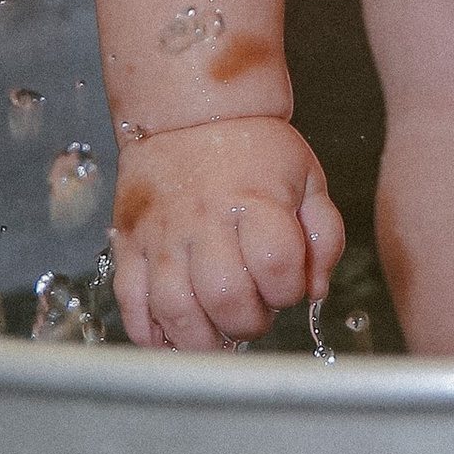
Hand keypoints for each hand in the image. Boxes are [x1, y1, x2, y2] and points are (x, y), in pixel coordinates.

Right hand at [111, 112, 344, 350]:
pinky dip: (151, 334)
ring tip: (218, 334)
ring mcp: (161, 236)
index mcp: (254, 201)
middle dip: (249, 322)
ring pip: (176, 310)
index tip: (287, 286)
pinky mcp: (129, 245)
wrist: (189, 114)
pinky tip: (174, 336)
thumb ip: (324, 237)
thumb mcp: (308, 178)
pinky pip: (131, 303)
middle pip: (226, 299)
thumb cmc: (253, 150)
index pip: (277, 267)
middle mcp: (204, 221)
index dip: (289, 291)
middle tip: (253, 312)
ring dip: (202, 339)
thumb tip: (314, 290)